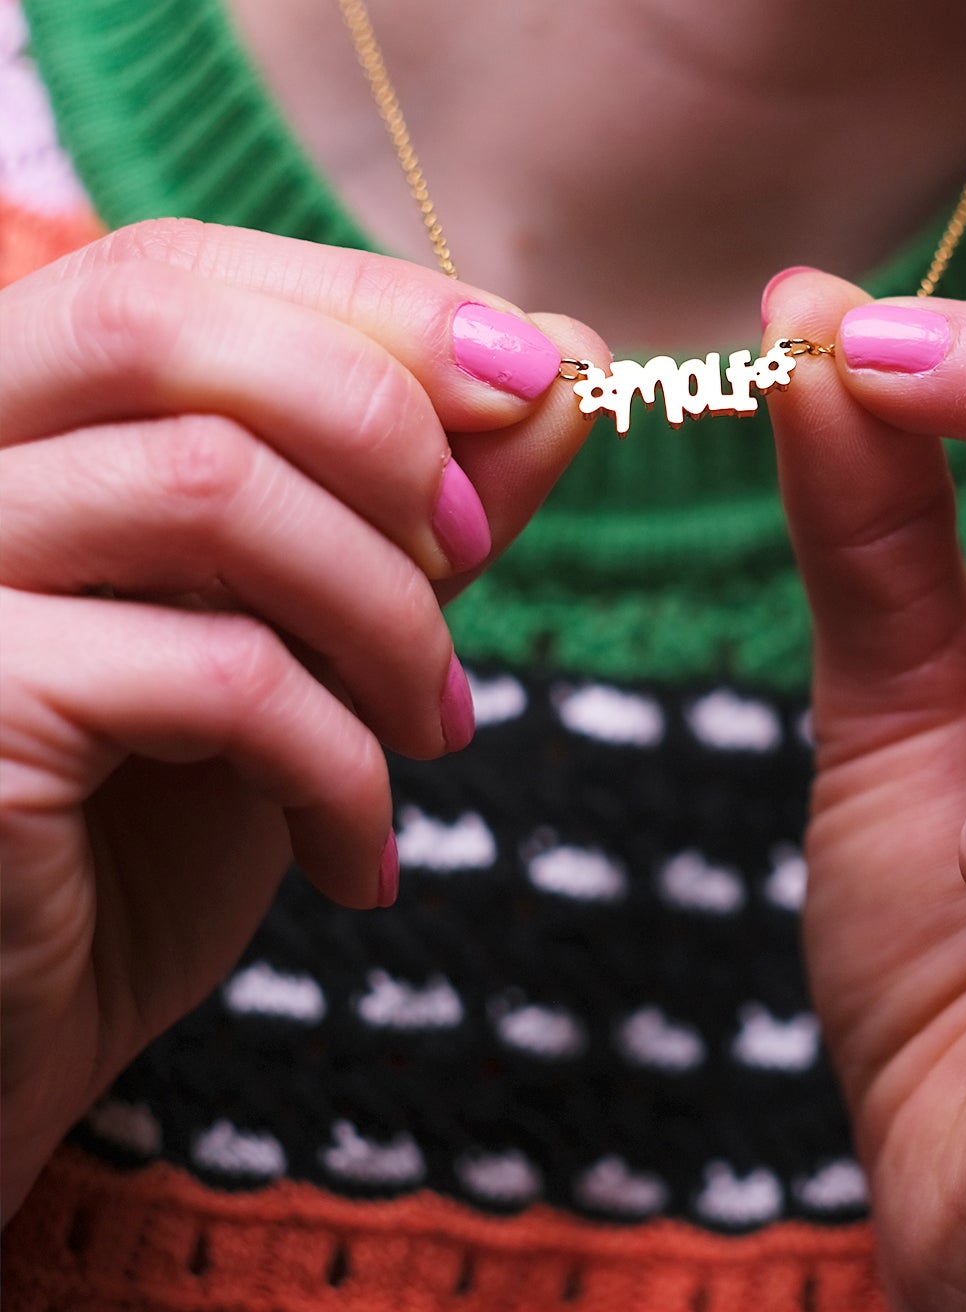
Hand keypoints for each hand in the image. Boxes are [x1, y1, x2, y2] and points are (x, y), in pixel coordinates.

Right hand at [0, 219, 602, 1221]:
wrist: (20, 1040)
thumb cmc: (144, 835)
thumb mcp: (302, 639)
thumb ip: (409, 497)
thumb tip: (564, 358)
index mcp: (8, 417)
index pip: (173, 271)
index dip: (370, 303)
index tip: (537, 376)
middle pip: (163, 322)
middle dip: (379, 418)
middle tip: (478, 553)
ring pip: (211, 492)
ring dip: (387, 611)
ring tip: (436, 725)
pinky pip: (213, 676)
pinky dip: (338, 762)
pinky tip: (356, 851)